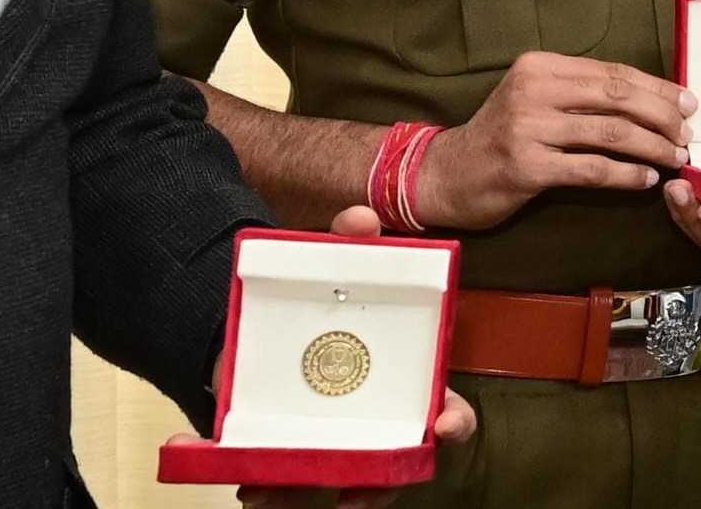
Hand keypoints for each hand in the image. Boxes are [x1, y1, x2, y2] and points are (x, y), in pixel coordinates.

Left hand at [206, 206, 480, 508]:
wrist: (264, 318)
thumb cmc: (321, 300)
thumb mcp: (338, 266)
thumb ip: (352, 243)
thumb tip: (359, 218)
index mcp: (407, 382)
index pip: (447, 413)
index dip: (453, 422)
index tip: (445, 425)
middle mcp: (378, 420)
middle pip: (391, 465)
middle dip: (378, 485)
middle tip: (358, 492)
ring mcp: (335, 437)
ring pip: (336, 480)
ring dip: (309, 493)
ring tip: (273, 492)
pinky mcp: (291, 447)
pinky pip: (285, 480)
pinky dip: (266, 486)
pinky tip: (247, 483)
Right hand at [421, 51, 696, 230]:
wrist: (449, 174)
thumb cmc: (502, 136)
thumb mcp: (535, 99)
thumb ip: (581, 93)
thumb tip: (651, 99)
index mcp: (540, 66)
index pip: (613, 72)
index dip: (657, 88)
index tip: (687, 102)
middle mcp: (533, 90)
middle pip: (618, 97)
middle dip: (662, 115)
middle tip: (689, 133)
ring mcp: (528, 128)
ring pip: (611, 133)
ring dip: (653, 146)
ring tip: (676, 158)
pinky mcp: (526, 167)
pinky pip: (592, 169)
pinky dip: (626, 175)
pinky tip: (646, 179)